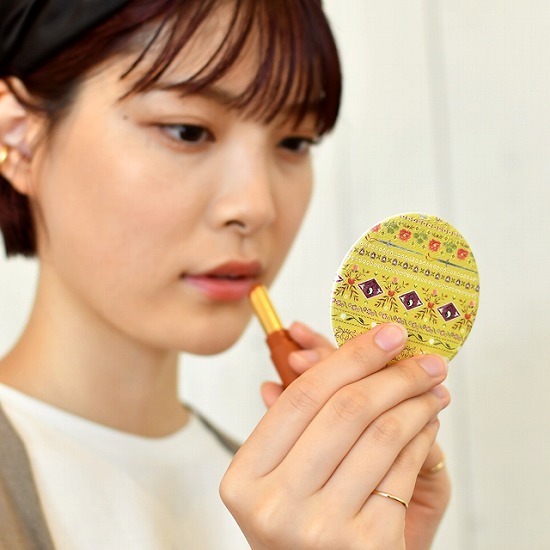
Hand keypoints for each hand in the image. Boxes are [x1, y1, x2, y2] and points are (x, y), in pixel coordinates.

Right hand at [221, 323, 449, 548]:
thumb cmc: (299, 524)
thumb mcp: (281, 477)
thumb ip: (295, 421)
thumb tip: (311, 350)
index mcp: (245, 477)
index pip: (301, 396)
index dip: (348, 357)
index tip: (385, 334)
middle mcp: (276, 503)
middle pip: (345, 410)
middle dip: (394, 373)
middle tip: (425, 358)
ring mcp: (321, 528)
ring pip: (381, 435)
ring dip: (416, 402)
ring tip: (432, 387)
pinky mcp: (367, 545)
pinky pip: (403, 470)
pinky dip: (421, 437)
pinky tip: (426, 423)